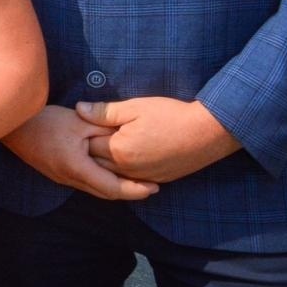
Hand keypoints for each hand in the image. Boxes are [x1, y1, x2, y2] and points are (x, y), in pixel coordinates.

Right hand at [2, 105, 158, 200]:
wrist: (12, 126)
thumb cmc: (44, 121)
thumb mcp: (79, 120)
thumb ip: (103, 128)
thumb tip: (127, 134)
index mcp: (78, 168)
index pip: (113, 188)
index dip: (136, 189)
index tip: (154, 187)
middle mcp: (71, 180)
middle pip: (106, 194)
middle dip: (131, 192)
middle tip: (152, 187)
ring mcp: (63, 179)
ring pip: (96, 190)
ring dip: (117, 188)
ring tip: (137, 182)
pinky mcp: (59, 175)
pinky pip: (87, 184)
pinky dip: (103, 182)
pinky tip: (111, 173)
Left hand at [77, 98, 239, 183]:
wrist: (207, 133)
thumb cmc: (170, 115)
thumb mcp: (135, 107)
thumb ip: (104, 112)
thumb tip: (79, 109)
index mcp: (118, 150)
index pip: (88, 146)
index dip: (86, 133)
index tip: (87, 123)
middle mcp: (128, 169)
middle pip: (99, 163)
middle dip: (93, 149)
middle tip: (94, 133)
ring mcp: (144, 177)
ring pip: (114, 173)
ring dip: (108, 161)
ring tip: (110, 143)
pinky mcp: (158, 180)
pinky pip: (132, 179)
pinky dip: (125, 170)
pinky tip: (128, 156)